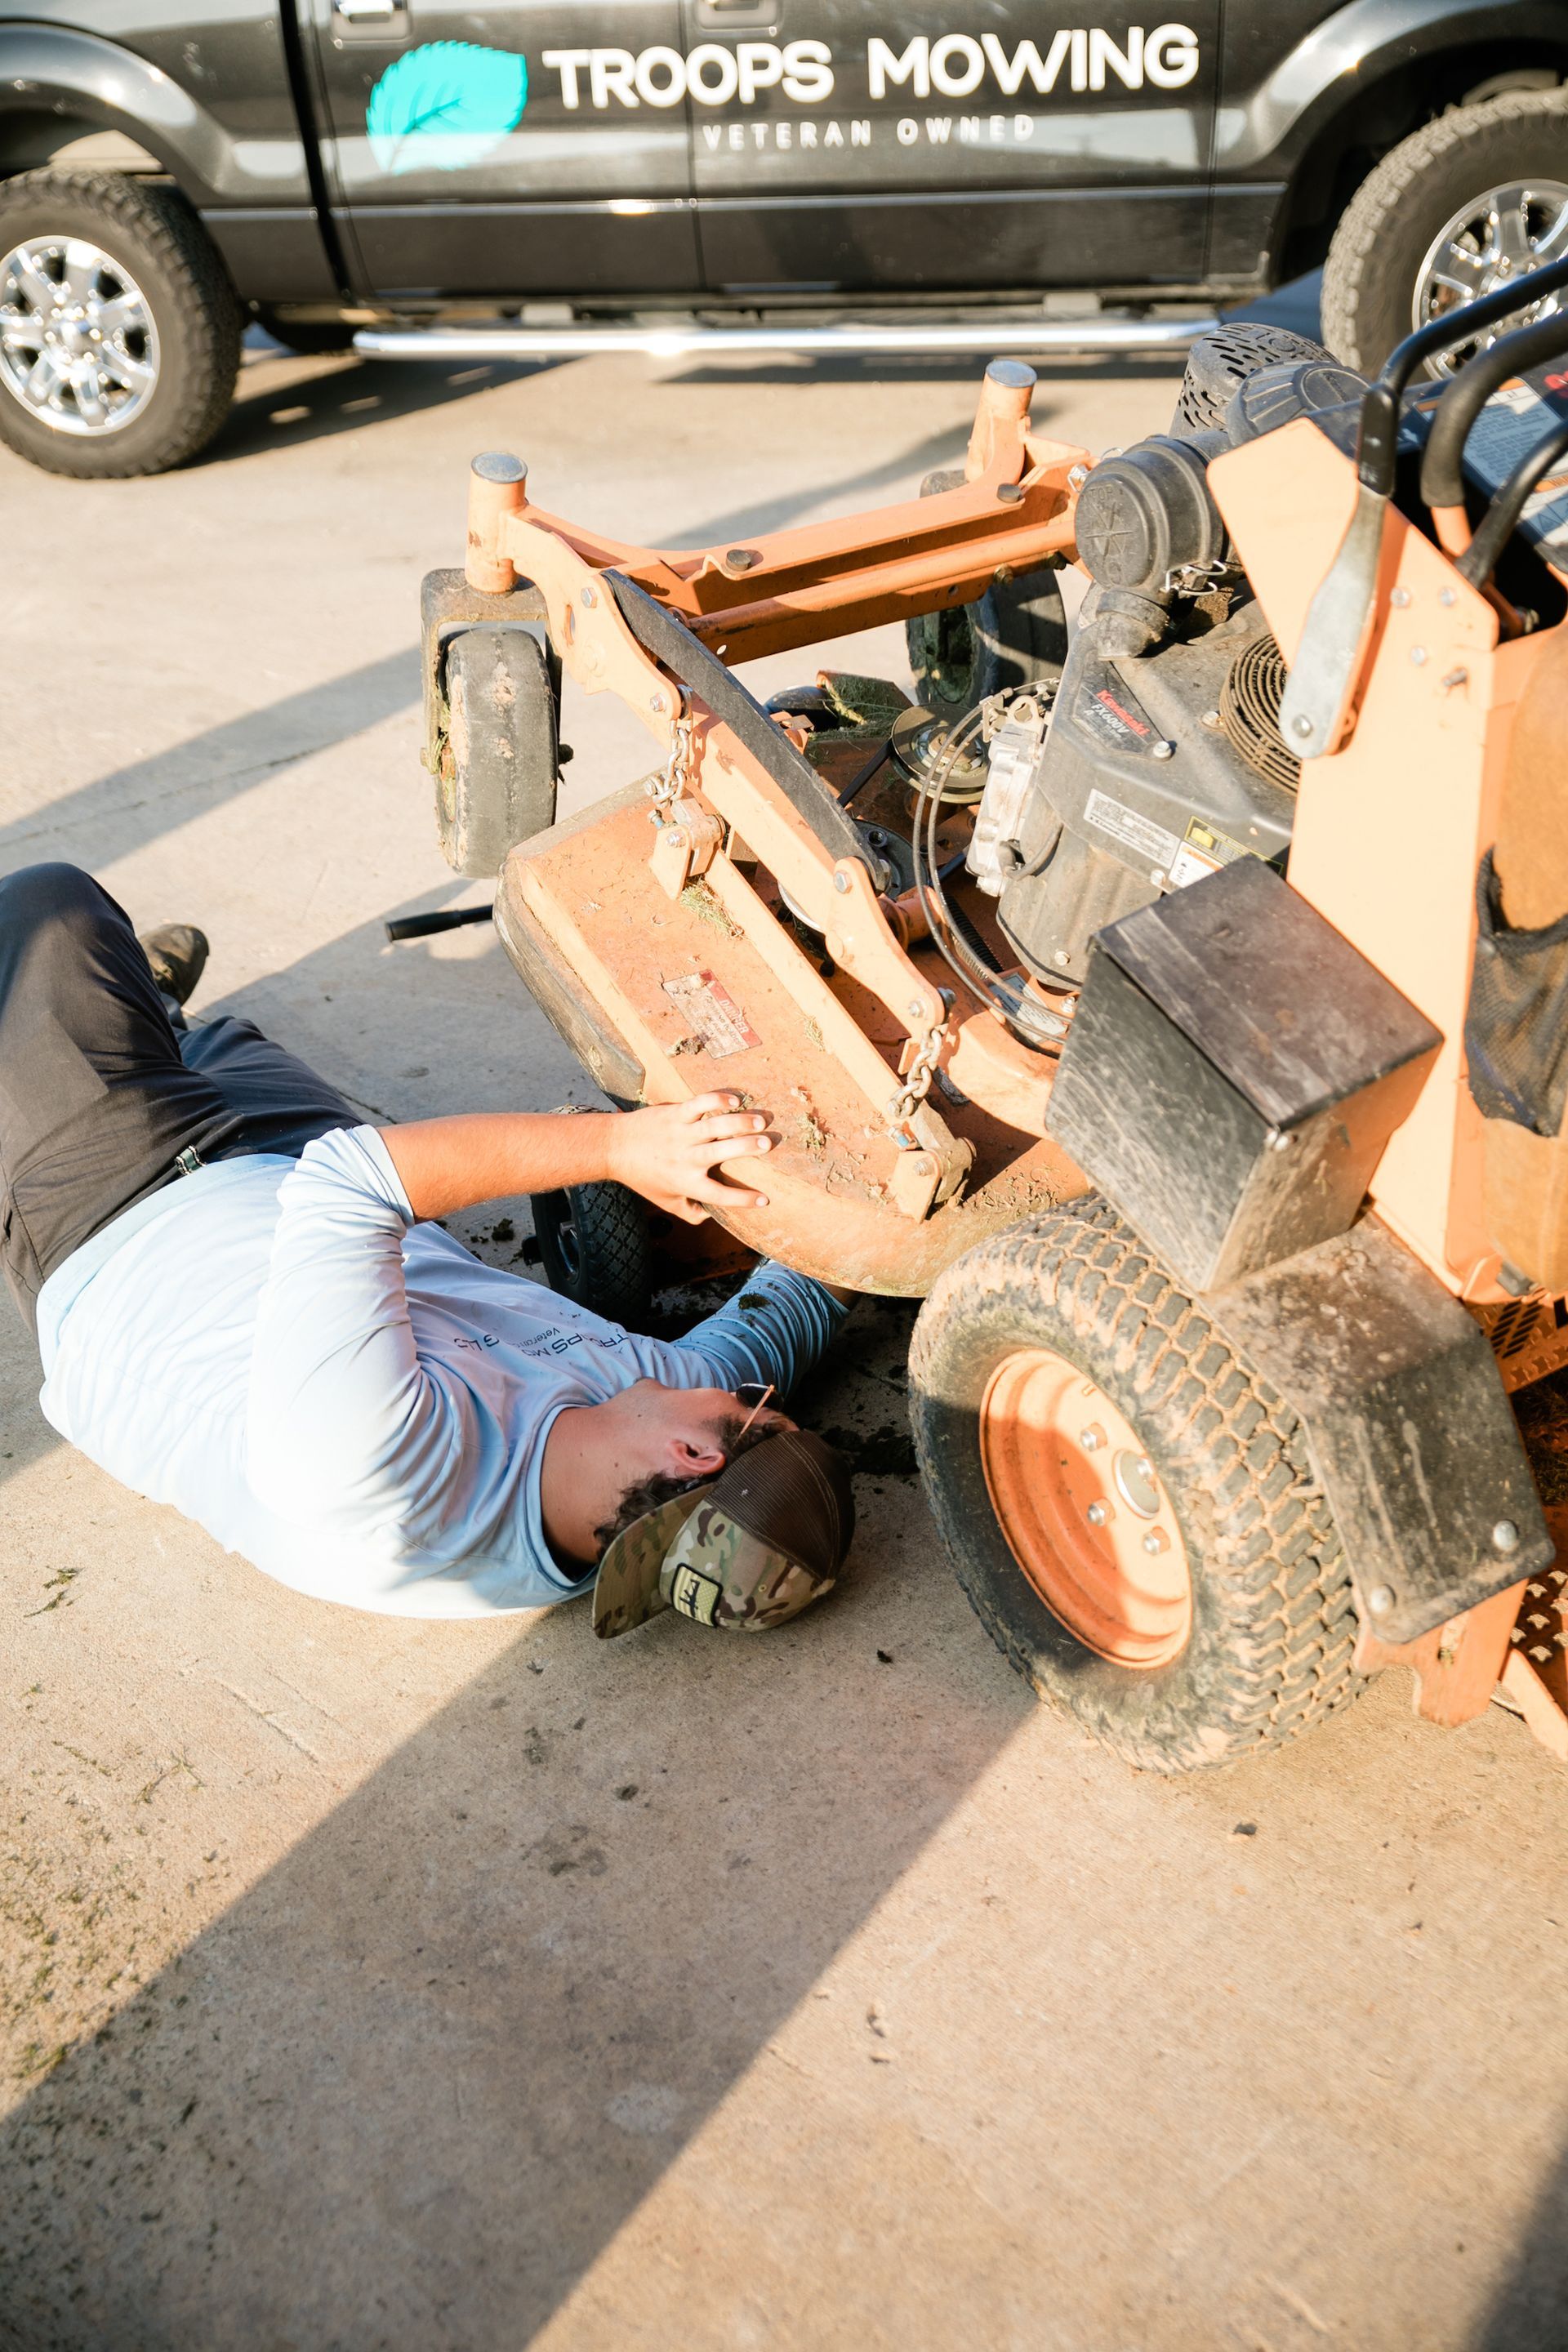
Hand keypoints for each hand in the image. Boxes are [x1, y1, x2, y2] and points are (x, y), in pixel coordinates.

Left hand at [606, 1093, 771, 1223]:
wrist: (614, 1147)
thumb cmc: (642, 1176)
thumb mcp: (664, 1201)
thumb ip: (689, 1212)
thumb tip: (712, 1217)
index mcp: (686, 1182)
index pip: (719, 1195)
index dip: (743, 1200)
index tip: (765, 1200)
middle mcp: (686, 1158)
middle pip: (722, 1153)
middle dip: (748, 1148)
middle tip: (768, 1144)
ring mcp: (681, 1133)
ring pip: (715, 1125)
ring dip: (740, 1122)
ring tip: (760, 1120)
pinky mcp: (675, 1114)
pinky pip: (699, 1103)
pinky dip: (717, 1099)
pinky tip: (735, 1099)